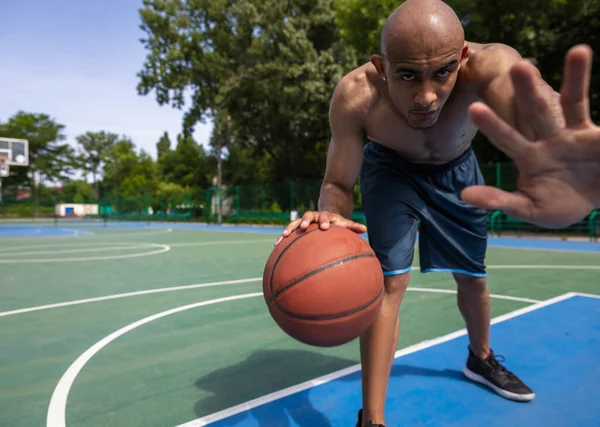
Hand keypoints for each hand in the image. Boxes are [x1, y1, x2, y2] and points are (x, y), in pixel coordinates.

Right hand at [274, 210, 366, 244]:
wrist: (325, 213)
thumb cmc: (336, 222)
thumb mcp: (344, 223)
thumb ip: (353, 226)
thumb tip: (365, 230)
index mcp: (325, 216)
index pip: (325, 216)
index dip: (324, 221)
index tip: (325, 227)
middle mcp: (313, 217)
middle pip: (308, 216)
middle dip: (305, 221)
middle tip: (304, 227)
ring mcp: (303, 221)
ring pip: (295, 223)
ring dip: (289, 228)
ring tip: (283, 236)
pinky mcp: (296, 227)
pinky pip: (288, 232)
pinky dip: (282, 238)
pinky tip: (275, 246)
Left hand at [461, 44, 599, 228]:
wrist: (595, 204)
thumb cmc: (558, 204)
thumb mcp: (527, 208)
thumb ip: (498, 200)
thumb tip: (463, 195)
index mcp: (527, 155)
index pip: (506, 137)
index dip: (492, 124)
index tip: (473, 108)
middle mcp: (548, 138)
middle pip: (536, 111)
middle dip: (528, 90)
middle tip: (517, 66)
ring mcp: (573, 133)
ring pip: (573, 101)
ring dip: (575, 77)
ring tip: (579, 51)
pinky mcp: (595, 135)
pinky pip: (591, 111)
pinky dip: (592, 91)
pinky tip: (594, 61)